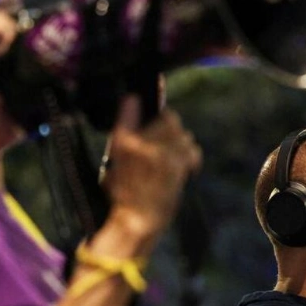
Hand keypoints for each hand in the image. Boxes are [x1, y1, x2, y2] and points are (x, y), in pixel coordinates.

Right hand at [101, 95, 201, 253]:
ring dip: (180, 142)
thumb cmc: (122, 191)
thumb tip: (132, 99)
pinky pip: (192, 150)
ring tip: (170, 155)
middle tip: (164, 138)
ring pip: (183, 134)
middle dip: (169, 126)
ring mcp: (161, 155)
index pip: (133, 105)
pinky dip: (190, 156)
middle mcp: (141, 144)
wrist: (137, 219)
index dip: (145, 96)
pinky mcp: (177, 167)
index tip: (152, 86)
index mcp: (122, 140)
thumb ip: (125, 128)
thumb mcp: (113, 159)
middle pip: (169, 118)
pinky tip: (183, 164)